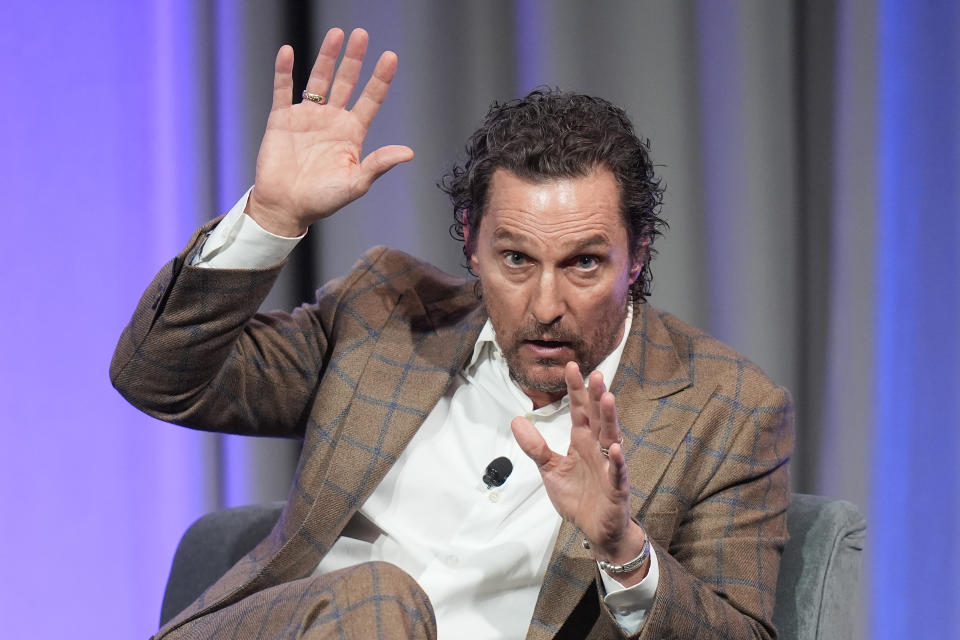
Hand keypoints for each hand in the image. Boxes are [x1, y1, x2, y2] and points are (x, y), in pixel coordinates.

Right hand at [247, 28, 413, 236]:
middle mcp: (332, 120)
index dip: (380, 79)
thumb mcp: (356, 183)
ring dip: (326, 57)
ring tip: (336, 34)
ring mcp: (307, 117)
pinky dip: (284, 71)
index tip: (390, 57)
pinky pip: (283, 90)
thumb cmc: (322, 200)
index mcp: (352, 133)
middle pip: (346, 82)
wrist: (286, 208)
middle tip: (362, 34)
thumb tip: (408, 153)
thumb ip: (379, 164)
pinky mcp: (282, 119)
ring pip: (318, 80)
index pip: (370, 100)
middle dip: (354, 59)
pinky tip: (288, 51)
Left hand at [512, 362, 649, 582]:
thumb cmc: (578, 497)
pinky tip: (614, 448)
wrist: (596, 530)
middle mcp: (598, 449)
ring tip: (607, 398)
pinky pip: (617, 472)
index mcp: (582, 441)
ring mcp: (609, 466)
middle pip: (597, 418)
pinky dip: (616, 461)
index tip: (571, 366)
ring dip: (610, 419)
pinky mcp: (616, 487)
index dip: (576, 389)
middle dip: (596, 396)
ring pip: (611, 438)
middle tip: (596, 374)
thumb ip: (536, 447)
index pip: (579, 410)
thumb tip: (516, 421)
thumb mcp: (550, 470)